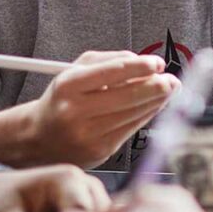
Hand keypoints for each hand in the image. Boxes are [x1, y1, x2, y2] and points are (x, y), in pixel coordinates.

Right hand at [28, 52, 179, 167]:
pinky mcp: (100, 150)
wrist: (39, 138)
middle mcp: (76, 111)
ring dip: (157, 101)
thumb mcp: (74, 71)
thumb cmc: (62, 100)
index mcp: (68, 86)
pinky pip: (132, 129)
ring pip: (134, 114)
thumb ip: (108, 60)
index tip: (158, 63)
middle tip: (173, 80)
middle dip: (157, 87)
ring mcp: (88, 134)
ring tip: (169, 90)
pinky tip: (154, 106)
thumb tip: (142, 61)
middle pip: (128, 97)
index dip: (140, 67)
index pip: (111, 72)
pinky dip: (147, 115)